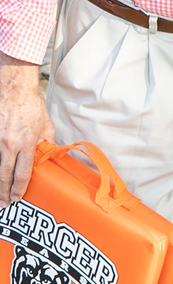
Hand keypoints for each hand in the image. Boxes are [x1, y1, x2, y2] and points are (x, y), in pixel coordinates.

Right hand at [0, 53, 54, 206]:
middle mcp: (10, 144)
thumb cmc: (31, 106)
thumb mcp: (45, 125)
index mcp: (27, 142)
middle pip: (4, 175)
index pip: (23, 173)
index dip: (20, 188)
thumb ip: (46, 143)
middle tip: (4, 204)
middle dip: (4, 193)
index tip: (17, 198)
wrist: (15, 89)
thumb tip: (47, 156)